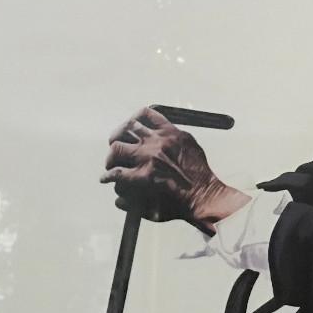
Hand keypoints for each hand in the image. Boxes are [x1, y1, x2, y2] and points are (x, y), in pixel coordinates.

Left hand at [100, 106, 248, 232]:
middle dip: (116, 141)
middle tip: (115, 152)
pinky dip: (110, 178)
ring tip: (109, 167)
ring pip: (116, 151)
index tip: (126, 130)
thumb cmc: (199, 174)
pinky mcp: (140, 181)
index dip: (130, 122)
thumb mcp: (189, 144)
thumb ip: (171, 135)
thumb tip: (153, 131)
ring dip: (110, 160)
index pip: (142, 116)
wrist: (204, 196)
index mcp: (168, 133)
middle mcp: (155, 144)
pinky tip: (108, 180)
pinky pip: (116, 175)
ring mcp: (146, 162)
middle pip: (123, 132)